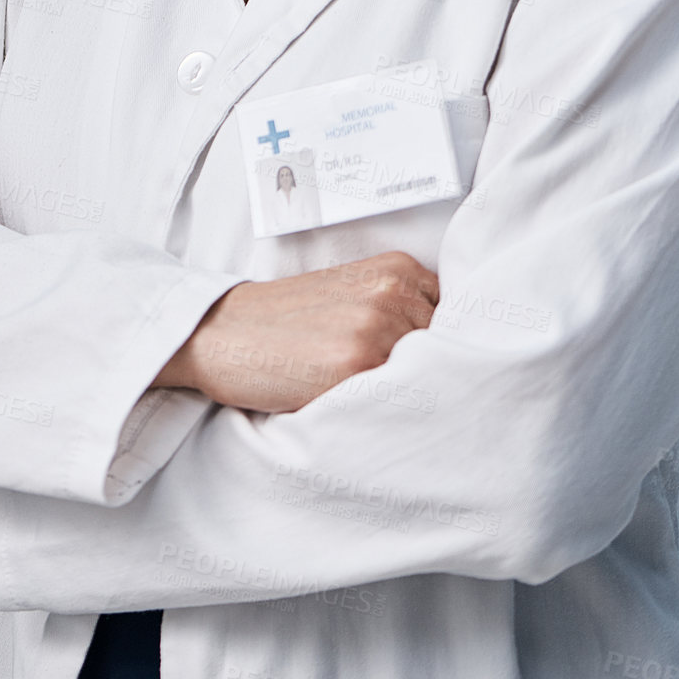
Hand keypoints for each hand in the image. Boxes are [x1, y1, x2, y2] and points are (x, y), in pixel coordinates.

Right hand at [152, 250, 438, 412]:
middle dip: (424, 372)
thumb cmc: (283, 321)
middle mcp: (392, 292)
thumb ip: (399, 308)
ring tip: (363, 395)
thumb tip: (452, 353)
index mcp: (395, 269)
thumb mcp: (350, 293)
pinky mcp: (353, 364)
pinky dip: (381, 409)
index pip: (456, 318)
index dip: (440, 348)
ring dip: (404, 394)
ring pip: (424, 377)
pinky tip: (352, 404)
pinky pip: (392, 399)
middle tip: (385, 387)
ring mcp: (375, 327)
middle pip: (446, 350)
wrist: (222, 331)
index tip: (421, 365)